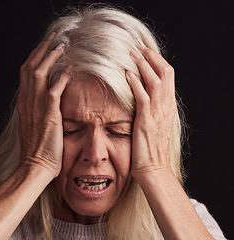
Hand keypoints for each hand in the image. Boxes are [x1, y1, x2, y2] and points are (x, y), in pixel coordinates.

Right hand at [16, 33, 70, 177]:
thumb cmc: (37, 149)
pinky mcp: (49, 115)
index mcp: (23, 103)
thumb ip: (36, 110)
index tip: (44, 47)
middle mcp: (27, 101)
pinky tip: (69, 69)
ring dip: (51, 57)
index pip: (26, 72)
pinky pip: (54, 90)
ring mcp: (36, 107)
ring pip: (40, 73)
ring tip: (62, 46)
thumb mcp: (32, 125)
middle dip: (42, 50)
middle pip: (30, 67)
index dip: (35, 57)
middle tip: (54, 38)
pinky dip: (61, 78)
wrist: (34, 166)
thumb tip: (45, 100)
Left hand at [126, 46, 176, 180]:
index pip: (168, 76)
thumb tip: (143, 95)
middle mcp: (166, 106)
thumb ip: (152, 108)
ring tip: (132, 54)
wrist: (153, 168)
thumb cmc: (151, 148)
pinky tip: (126, 74)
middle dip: (151, 57)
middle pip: (165, 73)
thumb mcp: (155, 124)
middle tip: (138, 48)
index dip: (157, 61)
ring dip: (143, 65)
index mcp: (168, 106)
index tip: (145, 52)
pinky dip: (135, 83)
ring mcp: (158, 112)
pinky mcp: (146, 120)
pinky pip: (142, 96)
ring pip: (155, 80)